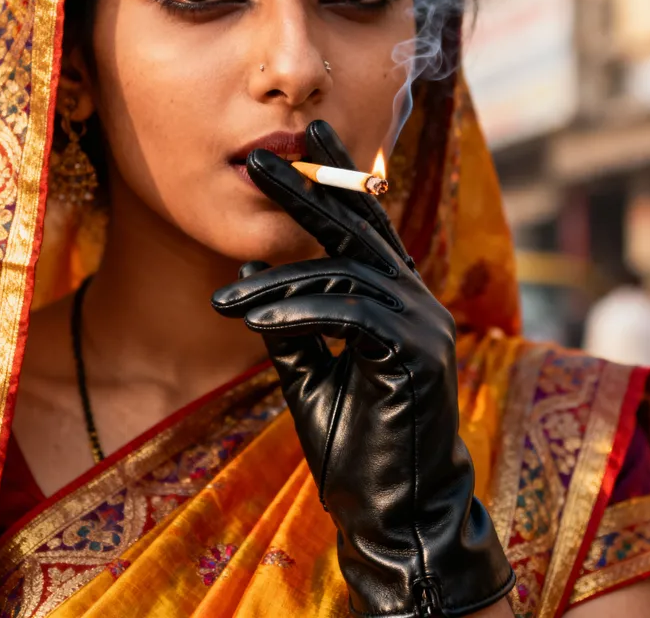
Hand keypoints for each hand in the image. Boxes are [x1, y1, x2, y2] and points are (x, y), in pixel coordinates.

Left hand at [212, 121, 512, 616]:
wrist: (394, 513)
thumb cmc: (355, 441)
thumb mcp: (310, 373)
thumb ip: (290, 322)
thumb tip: (253, 270)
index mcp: (397, 299)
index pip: (367, 225)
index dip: (339, 177)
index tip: (309, 137)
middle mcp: (417, 300)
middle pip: (358, 229)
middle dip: (307, 188)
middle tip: (260, 158)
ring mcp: (424, 325)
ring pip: (344, 274)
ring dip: (277, 284)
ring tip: (226, 298)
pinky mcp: (418, 356)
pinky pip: (349, 315)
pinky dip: (298, 313)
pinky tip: (257, 318)